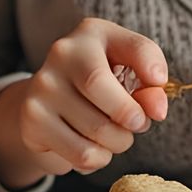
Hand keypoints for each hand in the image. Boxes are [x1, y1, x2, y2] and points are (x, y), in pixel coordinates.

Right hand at [0, 18, 171, 179]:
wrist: (46, 102)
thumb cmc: (98, 83)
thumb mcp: (127, 70)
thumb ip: (149, 82)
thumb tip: (156, 108)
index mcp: (91, 33)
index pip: (135, 50)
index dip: (153, 75)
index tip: (159, 102)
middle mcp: (62, 53)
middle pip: (114, 101)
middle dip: (135, 122)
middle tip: (137, 124)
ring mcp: (42, 87)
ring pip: (99, 133)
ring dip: (117, 143)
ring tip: (112, 135)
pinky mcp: (32, 121)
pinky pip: (83, 155)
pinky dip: (98, 158)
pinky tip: (91, 146)